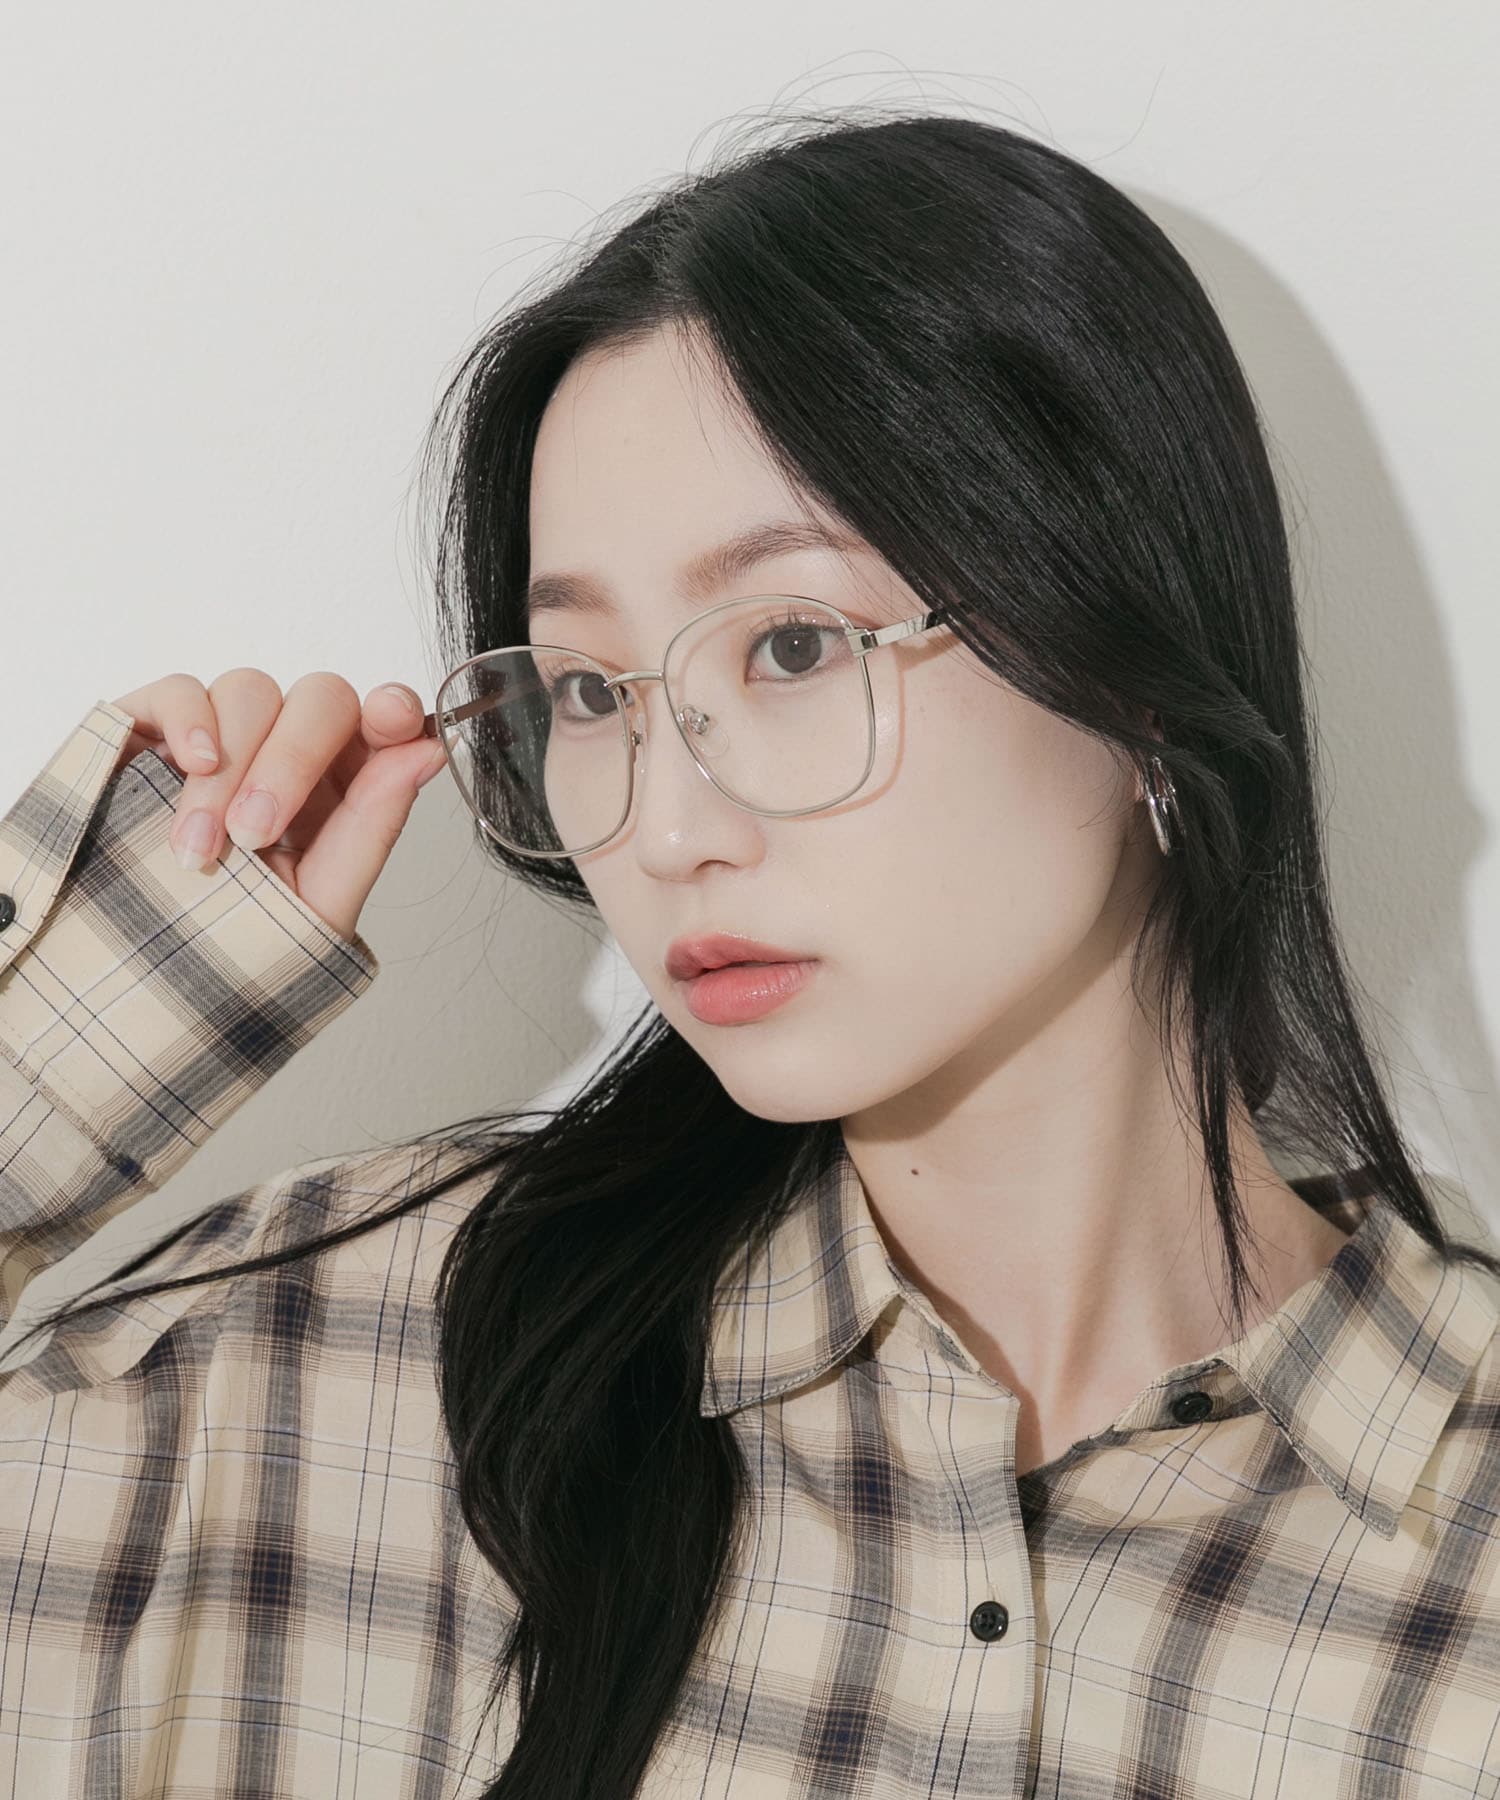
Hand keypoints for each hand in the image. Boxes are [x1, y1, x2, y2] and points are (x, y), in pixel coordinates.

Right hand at [110, 669, 448, 942]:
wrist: (141, 973)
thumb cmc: (240, 940)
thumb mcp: (318, 899)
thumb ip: (373, 825)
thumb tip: (427, 754)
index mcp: (343, 783)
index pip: (383, 719)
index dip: (393, 708)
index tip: (392, 722)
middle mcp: (289, 746)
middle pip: (320, 698)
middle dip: (291, 761)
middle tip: (253, 835)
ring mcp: (225, 732)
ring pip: (251, 691)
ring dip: (229, 769)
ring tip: (201, 849)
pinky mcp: (155, 726)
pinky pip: (182, 688)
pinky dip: (190, 719)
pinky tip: (191, 764)